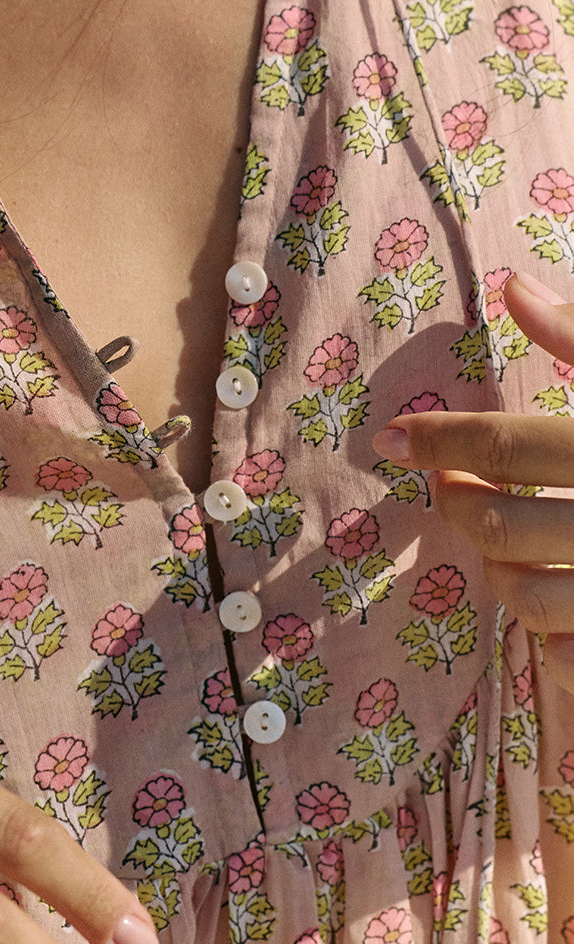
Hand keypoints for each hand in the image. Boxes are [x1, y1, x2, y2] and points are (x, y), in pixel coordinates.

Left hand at [371, 271, 573, 692]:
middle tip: (447, 483)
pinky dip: (546, 636)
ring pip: (526, 597)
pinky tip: (549, 600)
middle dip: (456, 503)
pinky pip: (570, 656)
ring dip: (494, 567)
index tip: (389, 438)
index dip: (439, 441)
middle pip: (504, 525)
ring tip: (498, 536)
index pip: (510, 447)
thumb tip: (512, 287)